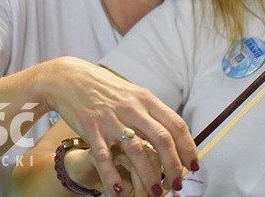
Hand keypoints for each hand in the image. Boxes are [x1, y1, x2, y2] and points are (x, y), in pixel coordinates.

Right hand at [43, 57, 196, 195]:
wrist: (71, 79)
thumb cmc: (106, 89)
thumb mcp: (134, 95)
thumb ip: (152, 114)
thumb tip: (173, 135)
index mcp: (146, 99)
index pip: (175, 124)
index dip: (187, 146)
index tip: (193, 165)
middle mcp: (133, 109)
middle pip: (161, 138)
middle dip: (173, 165)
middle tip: (176, 184)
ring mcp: (112, 120)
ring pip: (136, 150)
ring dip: (148, 174)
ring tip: (155, 192)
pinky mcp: (92, 130)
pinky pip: (104, 157)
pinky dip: (112, 176)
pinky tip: (119, 192)